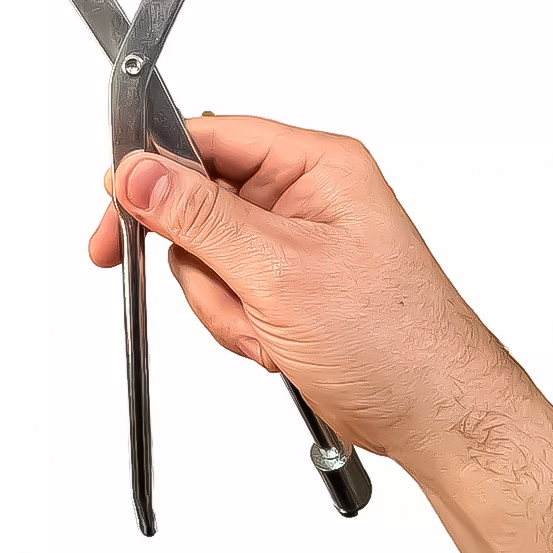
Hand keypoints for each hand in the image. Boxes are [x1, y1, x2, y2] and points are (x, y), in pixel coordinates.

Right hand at [88, 115, 514, 459]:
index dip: (158, 167)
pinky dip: (234, 321)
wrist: (433, 415)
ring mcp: (292, 241)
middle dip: (200, 258)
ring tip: (264, 327)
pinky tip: (272, 342)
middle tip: (216, 288)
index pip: (213, 137)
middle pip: (199, 199)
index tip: (119, 200)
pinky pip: (223, 287)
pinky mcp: (283, 282)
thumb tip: (139, 174)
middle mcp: (303, 195)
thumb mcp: (279, 270)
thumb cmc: (394, 340)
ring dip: (221, 300)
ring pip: (205, 252)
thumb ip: (199, 217)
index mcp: (315, 165)